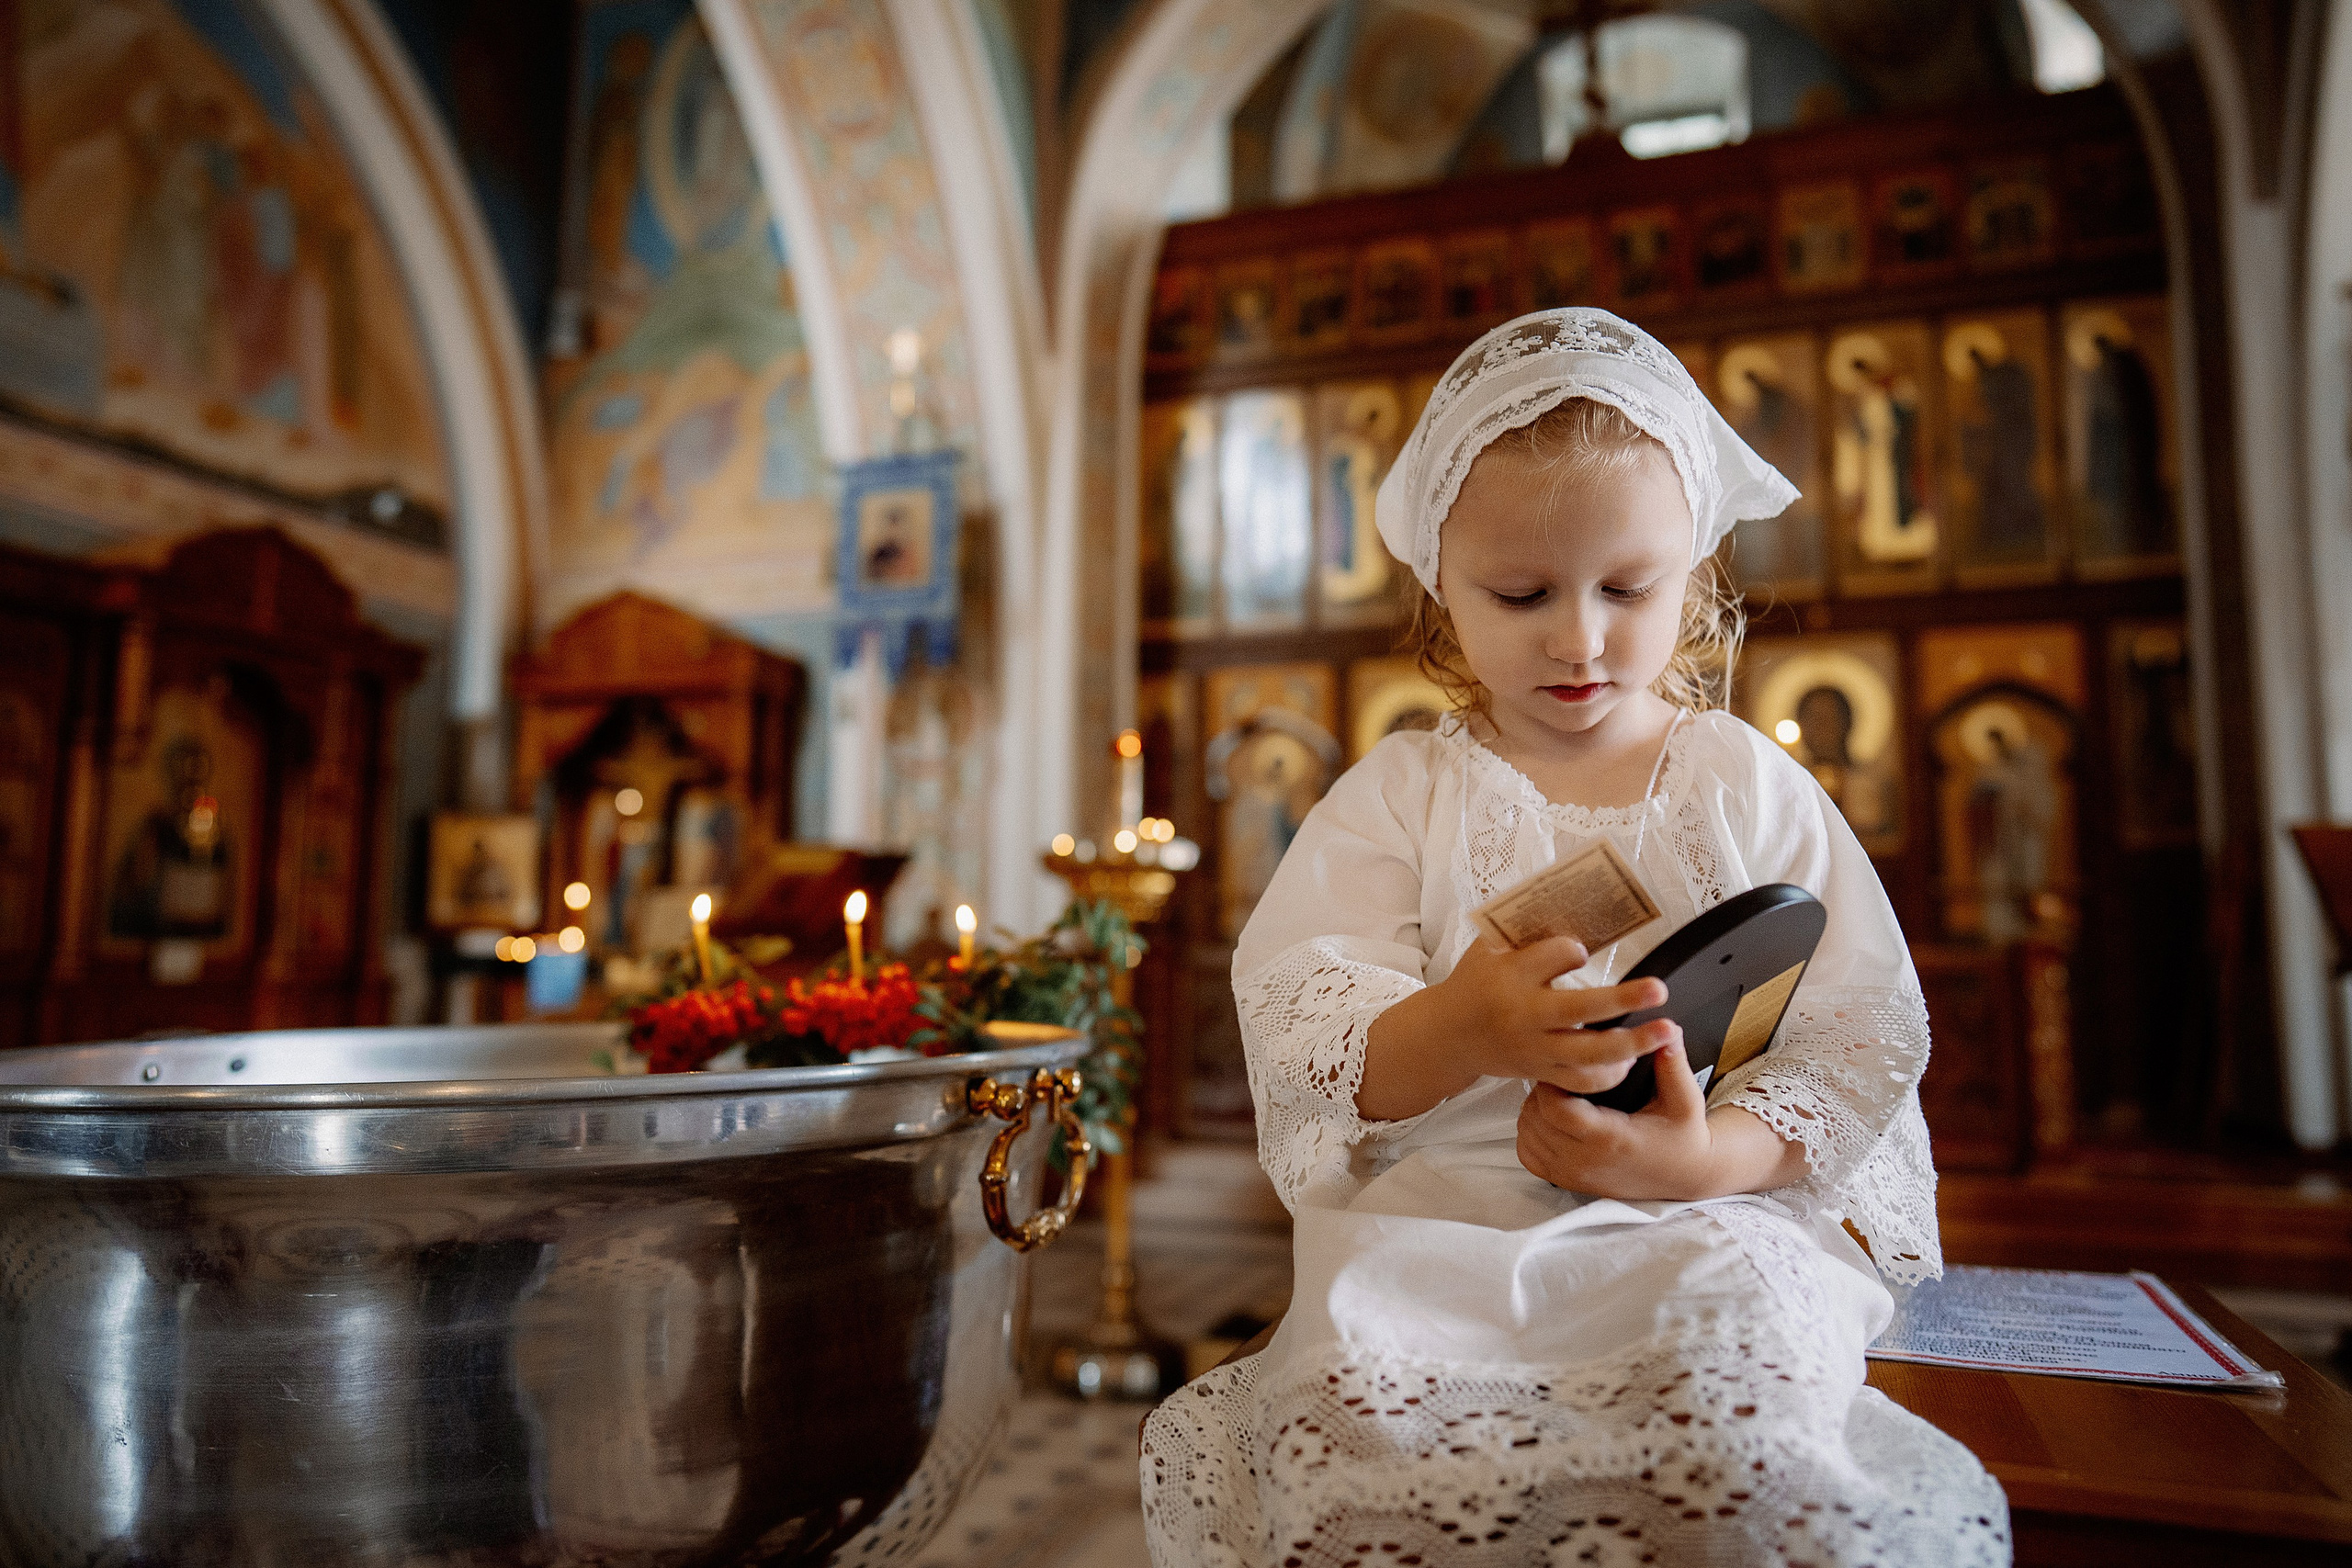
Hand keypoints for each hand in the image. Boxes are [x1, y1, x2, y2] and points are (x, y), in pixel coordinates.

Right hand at [1358, 934, 1675, 1120]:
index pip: (1555, 956)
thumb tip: (1580, 919)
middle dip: (1623, 1000)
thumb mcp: (1490, 948)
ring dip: (1632, 1046)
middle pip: (1579, 1010)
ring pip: (1589, 1055)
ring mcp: (1534, 1050)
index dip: (1573, 949)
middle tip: (1660, 989)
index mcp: (1510, 977)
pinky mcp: (1540, 1073)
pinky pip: (1581, 1082)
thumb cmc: (1476, 982)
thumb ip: (1530, 935)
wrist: (1448, 1034)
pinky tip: (1632, 1059)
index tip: (1579, 949)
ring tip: (1665, 1031)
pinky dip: (1611, 1074)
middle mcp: (1524, 1016)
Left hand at [1516, 1028, 1721, 1199]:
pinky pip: (1528, 1156)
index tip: (1566, 1068)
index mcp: (1611, 1138)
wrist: (1685, 1177)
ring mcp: (1574, 1175)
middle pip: (1536, 1119)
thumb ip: (1674, 1065)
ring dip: (1534, 1110)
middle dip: (1541, 1091)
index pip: (1557, 1109)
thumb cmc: (1683, 1137)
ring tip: (1557, 1095)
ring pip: (1527, 1135)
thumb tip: (1668, 1031)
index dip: (1552, 1084)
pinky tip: (1550, 1120)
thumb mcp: (1685, 1100)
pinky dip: (1530, 1134)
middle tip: (1560, 1076)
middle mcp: (1586, 1161)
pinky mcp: (1568, 1183)